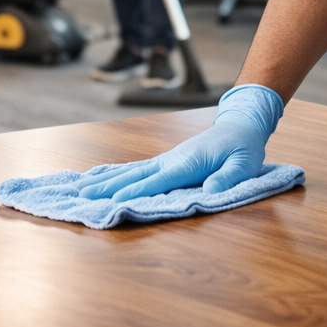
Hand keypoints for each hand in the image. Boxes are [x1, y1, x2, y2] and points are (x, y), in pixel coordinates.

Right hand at [77, 84, 283, 199]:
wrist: (239, 125)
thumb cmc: (243, 148)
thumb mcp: (245, 164)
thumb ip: (228, 177)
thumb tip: (210, 191)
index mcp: (188, 163)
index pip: (158, 180)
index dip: (136, 191)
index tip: (114, 201)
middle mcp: (171, 160)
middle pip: (135, 174)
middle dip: (109, 186)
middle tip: (82, 196)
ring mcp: (166, 159)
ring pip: (131, 171)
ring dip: (106, 180)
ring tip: (82, 189)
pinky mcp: (166, 162)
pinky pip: (137, 170)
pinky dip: (117, 175)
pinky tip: (102, 181)